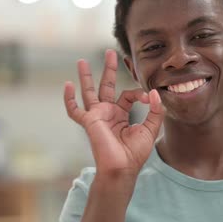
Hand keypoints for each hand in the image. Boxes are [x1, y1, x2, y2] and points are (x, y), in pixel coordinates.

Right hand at [63, 49, 163, 178]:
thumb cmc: (135, 154)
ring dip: (86, 76)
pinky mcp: (89, 122)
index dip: (139, 92)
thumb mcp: (151, 130)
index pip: (128, 95)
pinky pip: (75, 110)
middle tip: (110, 52)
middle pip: (106, 86)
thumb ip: (155, 111)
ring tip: (82, 61)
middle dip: (108, 69)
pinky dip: (69, 99)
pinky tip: (67, 85)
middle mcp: (108, 113)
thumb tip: (154, 93)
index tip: (149, 96)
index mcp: (122, 115)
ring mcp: (97, 116)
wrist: (123, 169)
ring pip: (89, 92)